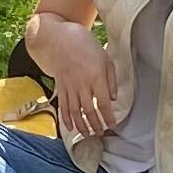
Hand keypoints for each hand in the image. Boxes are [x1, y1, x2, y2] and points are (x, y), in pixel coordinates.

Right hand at [41, 25, 119, 143]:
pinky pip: (63, 106)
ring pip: (75, 111)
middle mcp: (81, 84)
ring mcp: (69, 86)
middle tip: (100, 133)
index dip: (108, 116)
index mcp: (95, 76)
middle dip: (95, 124)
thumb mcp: (104, 57)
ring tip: (87, 134)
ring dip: (81, 125)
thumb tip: (113, 98)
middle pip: (89, 110)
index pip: (103, 102)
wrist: (59, 38)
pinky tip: (70, 127)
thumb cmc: (84, 45)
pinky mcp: (59, 86)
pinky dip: (66, 118)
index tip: (111, 124)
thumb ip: (110, 79)